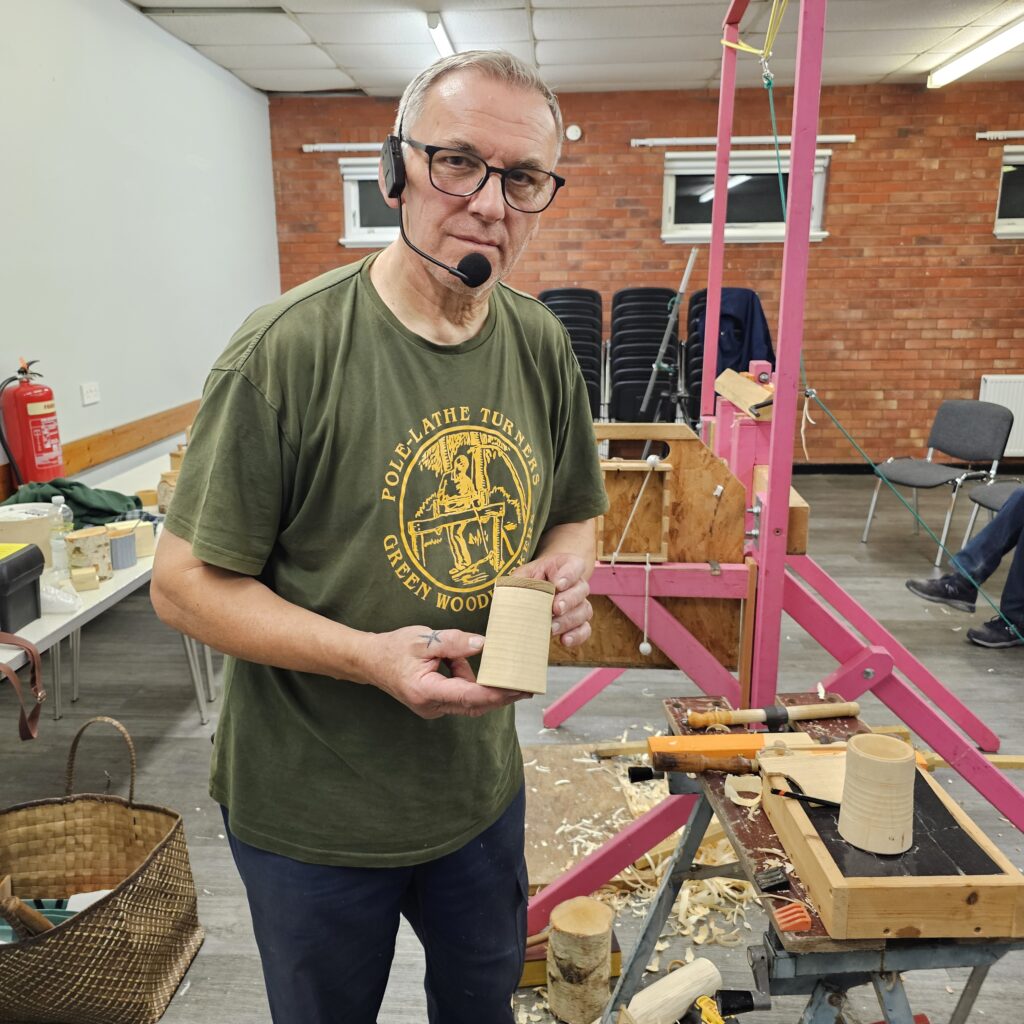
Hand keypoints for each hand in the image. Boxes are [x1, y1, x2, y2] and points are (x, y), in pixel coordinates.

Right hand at [367, 626, 531, 718]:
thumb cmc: (395, 648)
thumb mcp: (423, 639)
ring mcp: (433, 708)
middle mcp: (431, 706)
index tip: (518, 688)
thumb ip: (454, 642)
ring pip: (469, 700)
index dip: (496, 693)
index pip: (469, 696)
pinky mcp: (436, 704)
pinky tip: (454, 661)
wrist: (371, 661)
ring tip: (458, 656)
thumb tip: (483, 644)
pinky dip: (466, 680)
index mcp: (426, 690)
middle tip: (527, 686)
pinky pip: (461, 695)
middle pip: (475, 704)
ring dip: (477, 681)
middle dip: (501, 695)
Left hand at [513, 552, 591, 647]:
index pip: (575, 566)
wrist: (541, 590)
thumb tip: (510, 591)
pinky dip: (577, 636)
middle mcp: (578, 584)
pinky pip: (585, 629)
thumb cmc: (533, 579)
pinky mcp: (580, 622)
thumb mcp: (525, 574)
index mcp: (567, 566)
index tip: (558, 585)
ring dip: (569, 621)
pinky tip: (564, 640)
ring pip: (584, 610)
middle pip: (581, 590)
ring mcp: (581, 604)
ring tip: (552, 628)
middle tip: (556, 608)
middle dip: (569, 600)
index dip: (569, 575)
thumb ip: (519, 580)